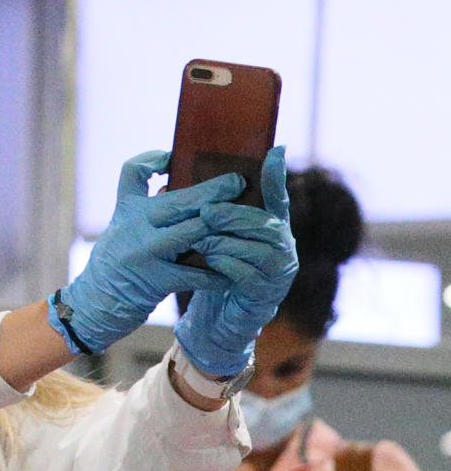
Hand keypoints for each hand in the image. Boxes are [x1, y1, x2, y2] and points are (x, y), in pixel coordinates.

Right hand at [48, 150, 244, 353]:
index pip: (133, 171)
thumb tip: (173, 188)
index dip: (153, 158)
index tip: (175, 157)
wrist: (93, 305)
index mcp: (125, 210)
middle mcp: (133, 226)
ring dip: (220, 228)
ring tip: (244, 222)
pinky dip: (214, 273)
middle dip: (212, 191)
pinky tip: (231, 271)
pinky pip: (193, 274)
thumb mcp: (121, 230)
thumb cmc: (113, 265)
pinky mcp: (154, 280)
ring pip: (190, 232)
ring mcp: (144, 252)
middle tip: (238, 182)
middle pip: (177, 199)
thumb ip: (144, 210)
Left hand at [173, 146, 298, 375]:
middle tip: (206, 212)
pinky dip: (228, 266)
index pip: (278, 198)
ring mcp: (279, 274)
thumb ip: (215, 215)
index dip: (277, 176)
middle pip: (265, 223)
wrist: (216, 320)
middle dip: (234, 216)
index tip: (276, 150)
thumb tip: (186, 182)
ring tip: (202, 240)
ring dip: (227, 241)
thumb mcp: (215, 238)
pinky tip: (210, 261)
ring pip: (259, 249)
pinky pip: (249, 275)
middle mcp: (283, 248)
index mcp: (271, 229)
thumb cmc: (215, 273)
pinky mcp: (266, 296)